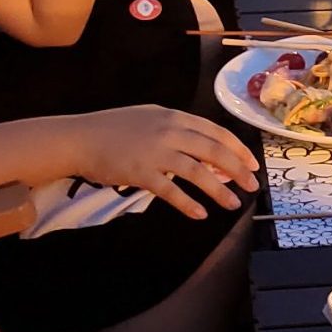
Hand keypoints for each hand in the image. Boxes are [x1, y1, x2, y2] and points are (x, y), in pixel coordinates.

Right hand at [70, 105, 258, 218]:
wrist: (79, 138)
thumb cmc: (114, 129)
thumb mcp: (151, 120)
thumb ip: (179, 133)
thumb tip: (209, 155)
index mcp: (174, 117)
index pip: (216, 132)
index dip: (238, 149)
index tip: (252, 164)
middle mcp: (169, 132)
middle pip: (213, 151)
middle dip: (237, 170)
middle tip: (252, 186)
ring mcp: (155, 152)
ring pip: (197, 171)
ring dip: (219, 190)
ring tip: (234, 203)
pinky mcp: (140, 172)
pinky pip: (171, 190)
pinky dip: (188, 203)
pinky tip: (200, 214)